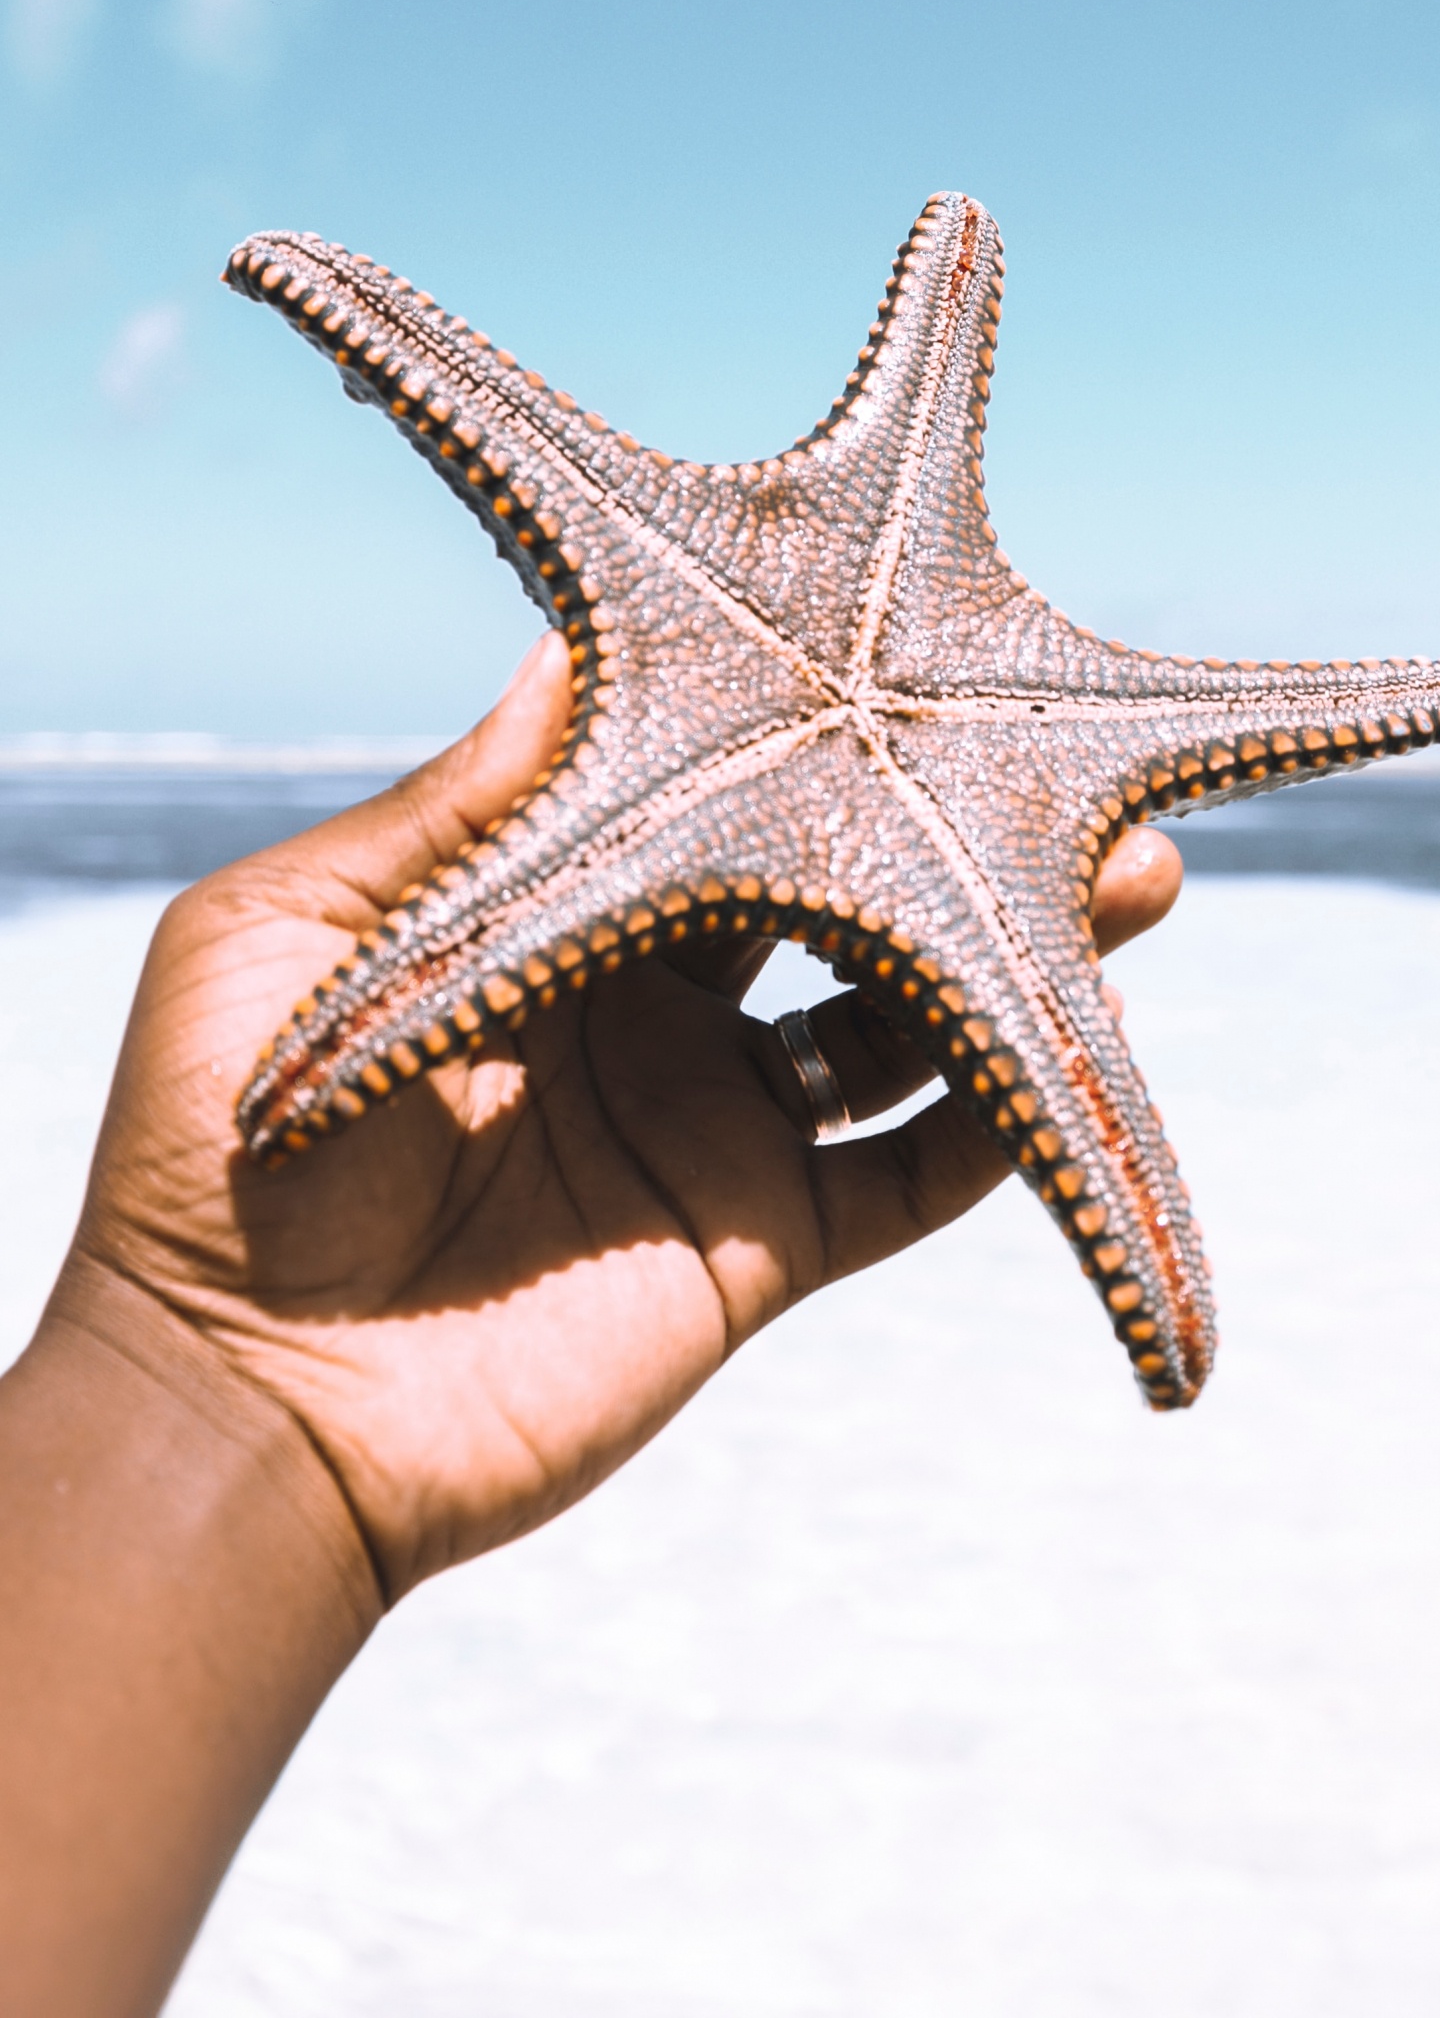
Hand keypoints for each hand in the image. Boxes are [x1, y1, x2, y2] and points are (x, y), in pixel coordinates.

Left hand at [68, 633, 1181, 1604]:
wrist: (240, 1406)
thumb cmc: (216, 1151)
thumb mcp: (293, 934)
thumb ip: (452, 809)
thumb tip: (568, 644)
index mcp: (543, 909)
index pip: (700, 793)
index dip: (797, 726)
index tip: (896, 645)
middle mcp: (646, 1004)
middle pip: (827, 889)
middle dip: (939, 818)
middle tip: (1061, 751)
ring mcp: (709, 1123)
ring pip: (897, 1018)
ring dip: (1008, 944)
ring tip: (1131, 872)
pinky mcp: (754, 1245)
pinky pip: (908, 1177)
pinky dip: (1003, 1117)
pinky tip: (1080, 1036)